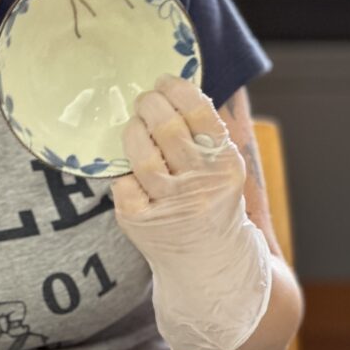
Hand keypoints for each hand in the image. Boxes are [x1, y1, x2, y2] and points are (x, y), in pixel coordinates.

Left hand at [110, 74, 271, 349]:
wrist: (212, 269)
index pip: (199, 114)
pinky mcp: (141, 221)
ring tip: (135, 125)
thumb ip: (208, 133)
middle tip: (144, 99)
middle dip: (149, 104)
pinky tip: (133, 169)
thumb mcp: (224, 170)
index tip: (164, 80)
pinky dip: (124, 171)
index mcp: (225, 167)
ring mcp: (170, 206)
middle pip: (166, 129)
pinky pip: (123, 182)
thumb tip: (181, 85)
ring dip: (133, 131)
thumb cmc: (213, 205)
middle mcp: (200, 186)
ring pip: (140, 154)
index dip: (177, 90)